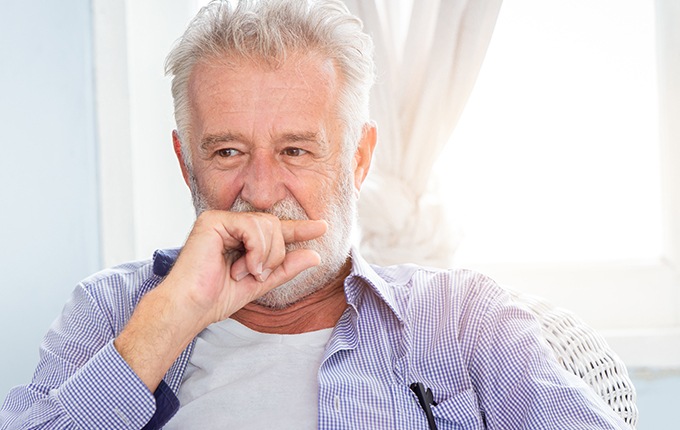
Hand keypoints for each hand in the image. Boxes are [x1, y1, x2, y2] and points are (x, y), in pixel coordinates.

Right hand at [114, 210, 325, 390]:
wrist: (190, 308)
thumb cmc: (216, 298)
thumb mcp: (260, 283)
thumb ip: (285, 268)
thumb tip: (315, 255)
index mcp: (241, 238)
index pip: (276, 229)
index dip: (299, 228)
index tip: (323, 227)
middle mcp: (231, 225)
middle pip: (275, 225)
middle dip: (275, 254)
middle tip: (257, 274)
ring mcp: (222, 220)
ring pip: (267, 225)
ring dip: (265, 255)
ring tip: (245, 273)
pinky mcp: (213, 220)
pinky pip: (252, 226)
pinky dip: (256, 249)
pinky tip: (242, 267)